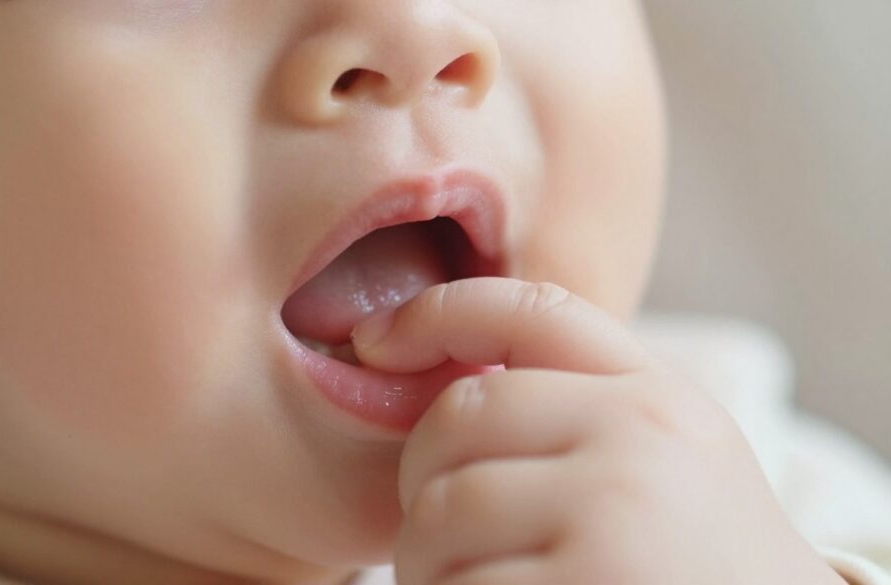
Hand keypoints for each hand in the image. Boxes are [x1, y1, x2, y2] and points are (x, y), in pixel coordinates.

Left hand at [351, 278, 844, 584]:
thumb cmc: (699, 558)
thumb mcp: (671, 457)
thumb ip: (583, 407)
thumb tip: (443, 371)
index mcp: (657, 396)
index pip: (529, 310)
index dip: (438, 309)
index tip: (380, 338)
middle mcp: (638, 436)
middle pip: (455, 419)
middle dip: (423, 480)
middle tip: (442, 532)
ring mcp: (611, 512)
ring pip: (437, 513)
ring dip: (426, 560)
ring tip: (474, 581)